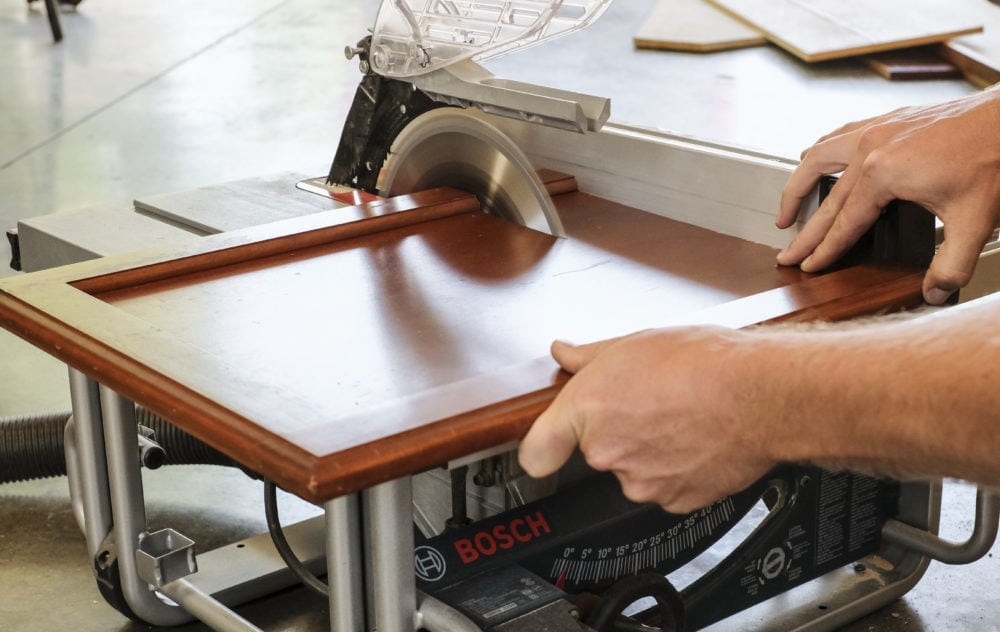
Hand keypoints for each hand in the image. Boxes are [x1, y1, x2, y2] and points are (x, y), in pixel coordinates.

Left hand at [518, 328, 775, 513]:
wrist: (761, 395)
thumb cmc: (705, 364)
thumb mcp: (635, 342)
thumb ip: (588, 355)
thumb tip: (564, 352)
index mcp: (587, 409)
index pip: (536, 452)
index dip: (542, 450)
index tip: (548, 449)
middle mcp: (606, 451)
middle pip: (595, 452)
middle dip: (617, 431)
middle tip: (649, 402)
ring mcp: (640, 481)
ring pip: (633, 469)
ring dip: (649, 450)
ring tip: (679, 416)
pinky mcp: (674, 500)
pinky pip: (665, 485)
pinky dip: (676, 467)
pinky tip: (695, 437)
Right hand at [776, 89, 999, 304]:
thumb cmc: (993, 157)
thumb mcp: (975, 222)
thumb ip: (952, 264)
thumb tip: (934, 292)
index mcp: (882, 174)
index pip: (844, 223)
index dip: (824, 250)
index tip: (808, 266)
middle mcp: (870, 148)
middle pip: (826, 199)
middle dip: (804, 232)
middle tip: (788, 253)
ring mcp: (875, 130)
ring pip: (818, 157)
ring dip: (798, 183)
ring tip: (786, 207)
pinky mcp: (887, 120)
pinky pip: (838, 136)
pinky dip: (820, 152)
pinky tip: (817, 158)